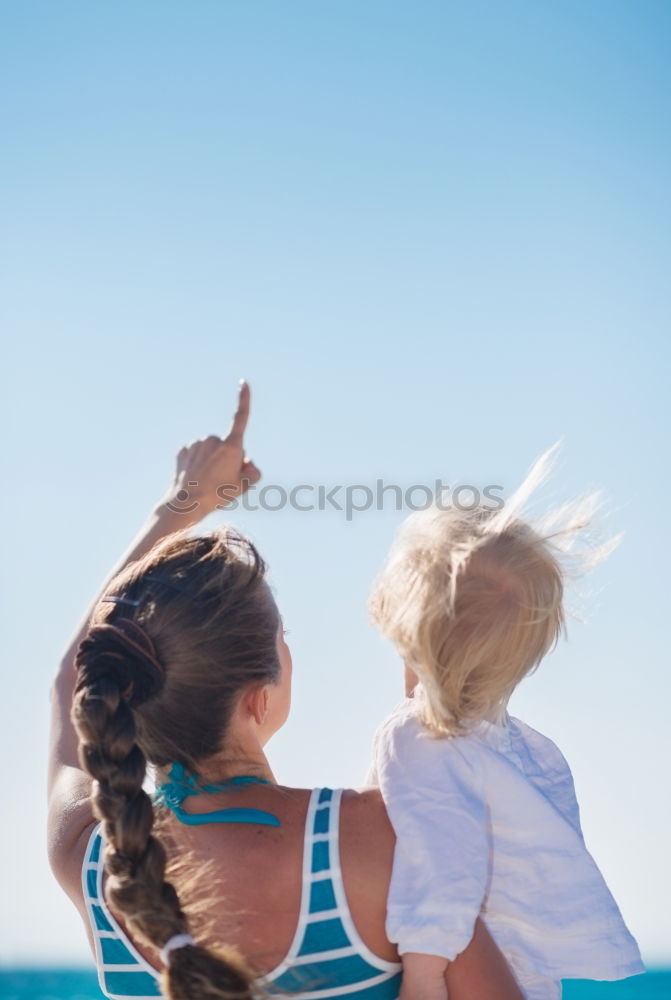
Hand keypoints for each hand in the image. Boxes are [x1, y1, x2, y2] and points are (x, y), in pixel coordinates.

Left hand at [160, 380, 260, 518]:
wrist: (185, 504)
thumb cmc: (217, 495)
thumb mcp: (244, 487)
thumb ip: (254, 472)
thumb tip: (247, 463)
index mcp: (231, 446)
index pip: (240, 418)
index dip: (244, 399)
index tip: (243, 383)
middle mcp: (213, 440)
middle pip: (229, 445)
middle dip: (230, 458)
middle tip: (224, 479)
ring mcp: (197, 444)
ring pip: (212, 450)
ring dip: (214, 460)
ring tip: (208, 480)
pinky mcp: (184, 450)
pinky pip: (198, 454)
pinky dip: (200, 462)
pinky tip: (196, 476)